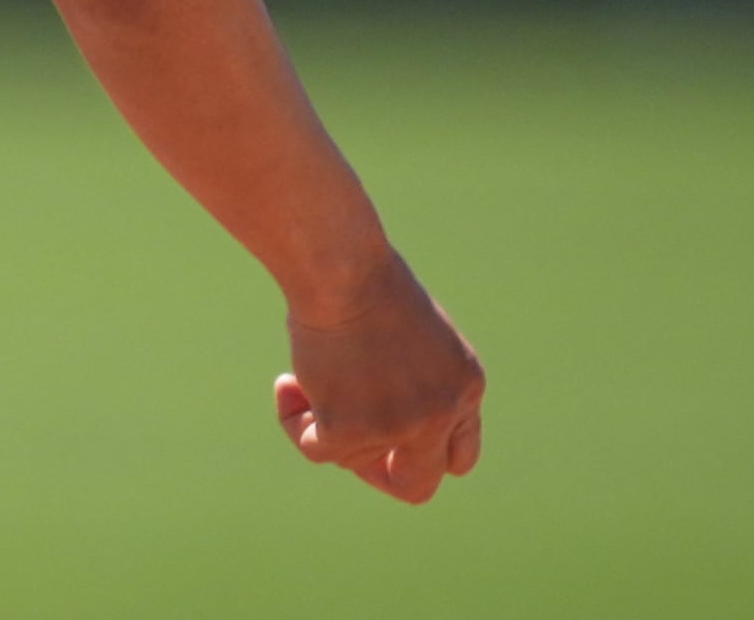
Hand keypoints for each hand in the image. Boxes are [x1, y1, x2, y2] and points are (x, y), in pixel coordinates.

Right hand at [274, 263, 484, 502]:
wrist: (342, 268)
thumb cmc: (364, 279)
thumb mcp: (413, 333)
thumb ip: (412, 379)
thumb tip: (370, 413)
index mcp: (466, 387)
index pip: (457, 454)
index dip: (415, 451)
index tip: (380, 434)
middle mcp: (443, 415)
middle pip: (417, 484)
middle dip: (376, 471)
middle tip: (343, 439)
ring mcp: (402, 427)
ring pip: (354, 461)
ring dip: (323, 425)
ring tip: (300, 377)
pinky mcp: (352, 430)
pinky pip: (316, 448)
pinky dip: (294, 422)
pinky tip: (286, 383)